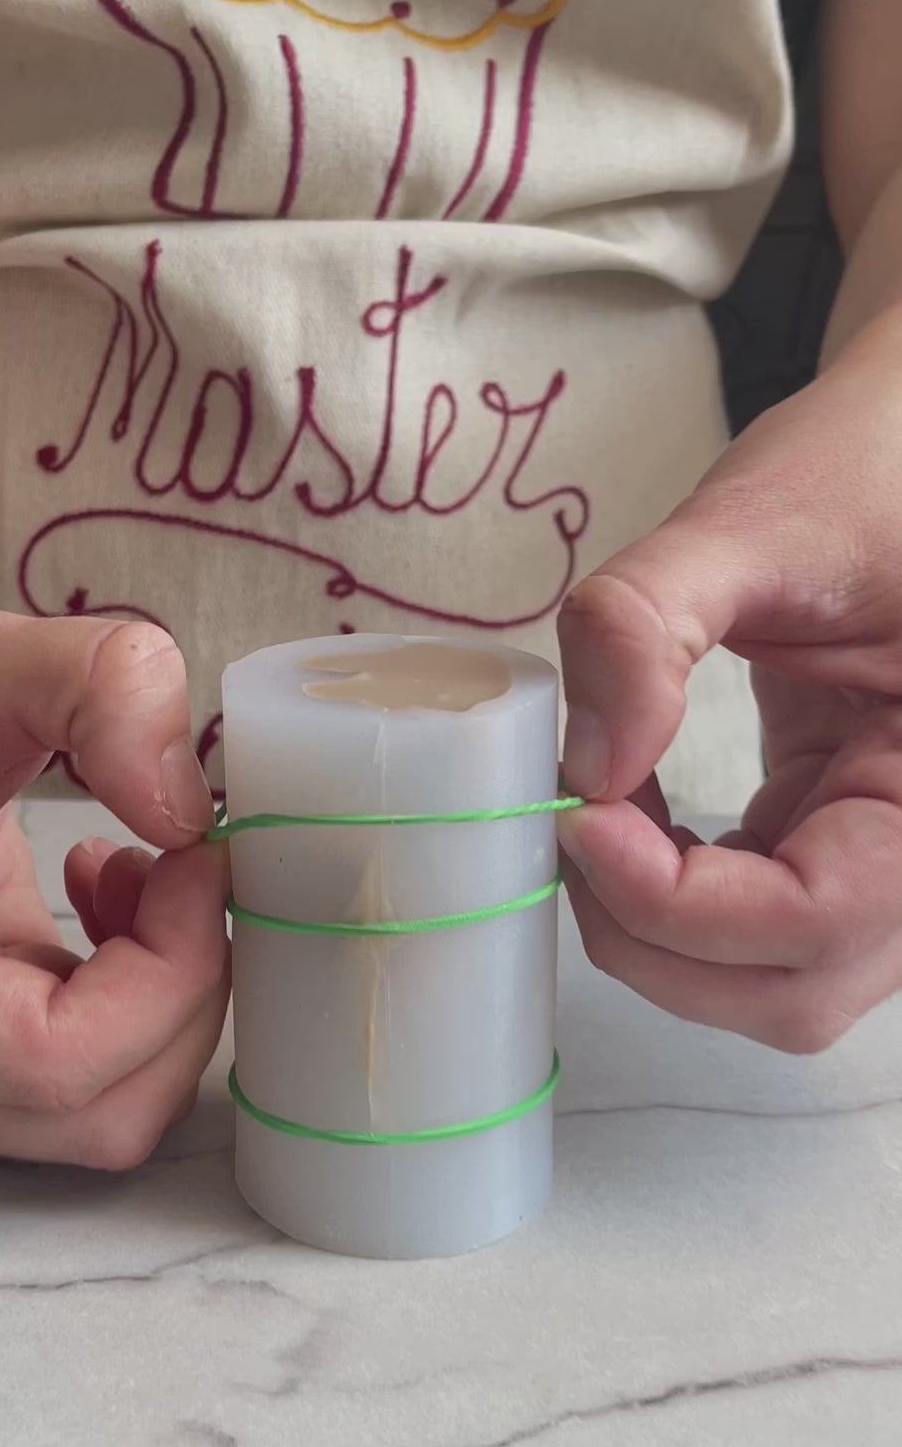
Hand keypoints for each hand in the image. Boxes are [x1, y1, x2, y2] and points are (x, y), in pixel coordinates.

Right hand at [0, 612, 228, 1162]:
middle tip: (184, 868)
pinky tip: (113, 895)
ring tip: (144, 877)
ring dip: (167, 999)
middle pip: (96, 1117)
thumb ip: (92, 684)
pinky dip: (141, 997)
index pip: (52, 1064)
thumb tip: (187, 810)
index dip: (166, 975)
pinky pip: (86, 1074)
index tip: (194, 859)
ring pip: (103, 1115)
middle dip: (183, 993)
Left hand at [556, 309, 901, 1051]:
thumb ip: (648, 623)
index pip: (818, 919)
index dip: (681, 903)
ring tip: (599, 818)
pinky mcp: (832, 848)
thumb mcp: (752, 524)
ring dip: (659, 932)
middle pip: (792, 990)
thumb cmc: (856, 477)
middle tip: (576, 829)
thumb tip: (583, 762)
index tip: (580, 817)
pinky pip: (750, 931)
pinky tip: (628, 820)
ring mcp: (885, 866)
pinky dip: (670, 902)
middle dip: (659, 938)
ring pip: (768, 983)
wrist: (893, 455)